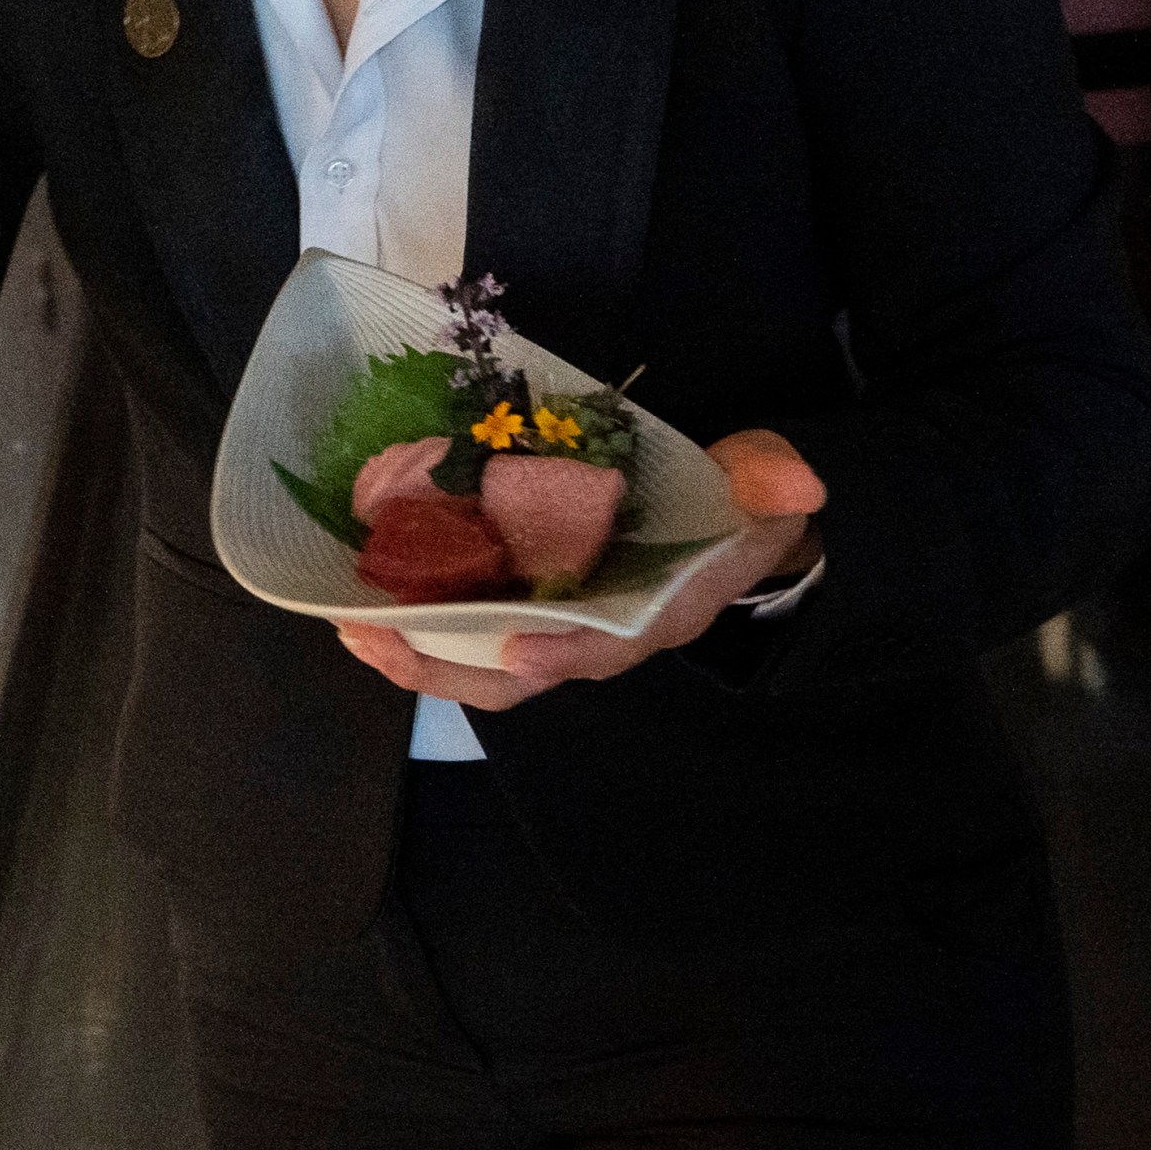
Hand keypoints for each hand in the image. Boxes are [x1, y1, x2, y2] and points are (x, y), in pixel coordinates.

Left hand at [332, 428, 826, 708]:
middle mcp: (600, 633)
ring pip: (482, 661)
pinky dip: (418, 621)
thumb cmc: (738, 508)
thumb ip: (769, 477)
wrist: (738, 524)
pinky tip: (363, 602)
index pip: (612, 645)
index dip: (566, 653)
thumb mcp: (762, 486)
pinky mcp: (527, 600)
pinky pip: (468, 626)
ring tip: (354, 631)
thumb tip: (797, 482)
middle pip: (521, 672)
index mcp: (660, 612)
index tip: (518, 652)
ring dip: (417, 653)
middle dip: (450, 667)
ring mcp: (558, 623)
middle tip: (380, 644)